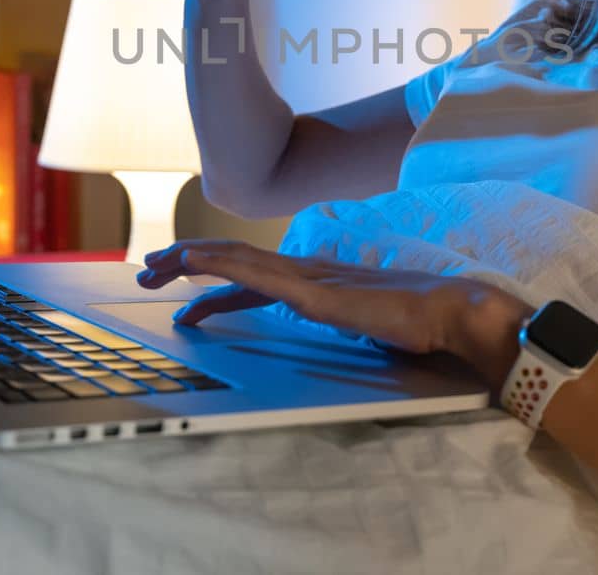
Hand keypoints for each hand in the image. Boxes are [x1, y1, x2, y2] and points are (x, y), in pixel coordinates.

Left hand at [135, 239, 534, 390]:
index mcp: (316, 280)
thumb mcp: (367, 328)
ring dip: (189, 260)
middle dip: (185, 263)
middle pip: (232, 260)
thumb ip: (345, 325)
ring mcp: (308, 277)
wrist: (451, 313)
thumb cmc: (420, 324)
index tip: (180, 291)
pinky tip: (192, 264)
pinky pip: (254, 273)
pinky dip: (219, 264)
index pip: (252, 275)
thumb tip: (339, 338)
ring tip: (153, 268)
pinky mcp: (313, 292)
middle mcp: (306, 270)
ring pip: (234, 259)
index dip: (213, 276)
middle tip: (146, 272)